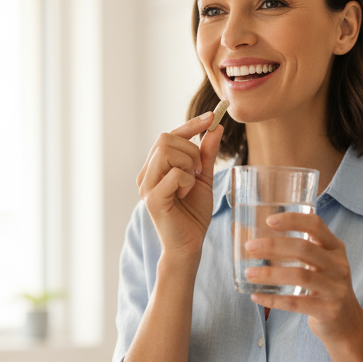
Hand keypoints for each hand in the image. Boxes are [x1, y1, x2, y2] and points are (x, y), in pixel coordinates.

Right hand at [136, 112, 223, 265]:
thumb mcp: (204, 178)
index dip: (191, 124)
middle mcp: (146, 174)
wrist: (189, 245)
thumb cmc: (193, 214)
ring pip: (166, 152)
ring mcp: (146, 186)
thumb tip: (216, 127)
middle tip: (200, 170)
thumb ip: (207, 154)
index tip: (212, 116)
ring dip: (188, 164)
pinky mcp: (152, 200)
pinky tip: (186, 194)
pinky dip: (187, 181)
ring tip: (192, 182)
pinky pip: (174, 175)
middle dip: (190, 149)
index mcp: (155, 167)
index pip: (168, 135)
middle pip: (165, 138)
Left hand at [244, 212, 362, 343]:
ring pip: (299, 276)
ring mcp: (335, 289)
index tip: (269, 221)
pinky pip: (295, 303)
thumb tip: (259, 241)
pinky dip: (273, 300)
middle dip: (273, 246)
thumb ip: (303, 251)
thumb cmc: (326, 287)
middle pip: (304, 249)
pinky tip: (256, 297)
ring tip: (249, 273)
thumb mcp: (323, 264)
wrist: (347, 322)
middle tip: (250, 248)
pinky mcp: (328, 310)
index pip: (316, 225)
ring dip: (270, 274)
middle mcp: (338, 265)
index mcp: (335, 248)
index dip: (293, 220)